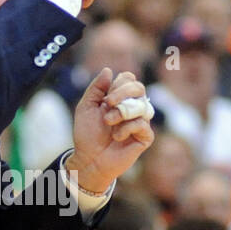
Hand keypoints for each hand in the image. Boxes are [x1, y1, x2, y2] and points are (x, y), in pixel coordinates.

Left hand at [67, 68, 154, 192]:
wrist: (89, 159)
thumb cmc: (87, 135)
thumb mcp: (86, 107)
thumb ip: (96, 88)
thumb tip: (108, 70)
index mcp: (119, 98)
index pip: (129, 79)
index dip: (120, 84)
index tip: (106, 97)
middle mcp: (132, 107)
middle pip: (139, 87)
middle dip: (122, 93)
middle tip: (108, 104)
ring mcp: (140, 122)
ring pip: (143, 105)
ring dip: (122, 112)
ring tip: (108, 122)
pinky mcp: (145, 137)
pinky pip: (142, 124)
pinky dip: (127, 128)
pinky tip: (117, 137)